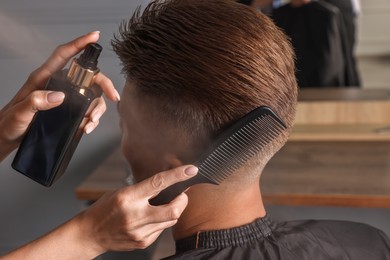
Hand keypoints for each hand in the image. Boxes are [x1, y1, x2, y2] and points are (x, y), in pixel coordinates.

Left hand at [0, 31, 119, 160]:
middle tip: (113, 96)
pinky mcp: (67, 109)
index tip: (94, 36)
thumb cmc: (9, 123)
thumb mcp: (19, 114)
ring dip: (97, 109)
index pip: (63, 55)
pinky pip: (87, 109)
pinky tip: (87, 128)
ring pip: (90, 96)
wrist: (7, 137)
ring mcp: (64, 97)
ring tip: (91, 123)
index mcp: (43, 78)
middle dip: (103, 86)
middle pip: (87, 77)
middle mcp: (56, 85)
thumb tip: (59, 95)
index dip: (79, 44)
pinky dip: (92, 119)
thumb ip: (36, 102)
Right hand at [1, 165, 197, 258]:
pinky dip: (162, 222)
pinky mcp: (142, 242)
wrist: (90, 233)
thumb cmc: (104, 209)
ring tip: (161, 206)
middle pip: (173, 210)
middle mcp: (135, 216)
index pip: (158, 184)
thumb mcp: (122, 192)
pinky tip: (150, 219)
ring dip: (172, 211)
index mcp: (128, 198)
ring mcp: (139, 232)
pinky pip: (162, 230)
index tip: (191, 170)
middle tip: (182, 194)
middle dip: (183, 200)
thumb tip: (167, 183)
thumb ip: (143, 190)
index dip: (177, 176)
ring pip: (170, 220)